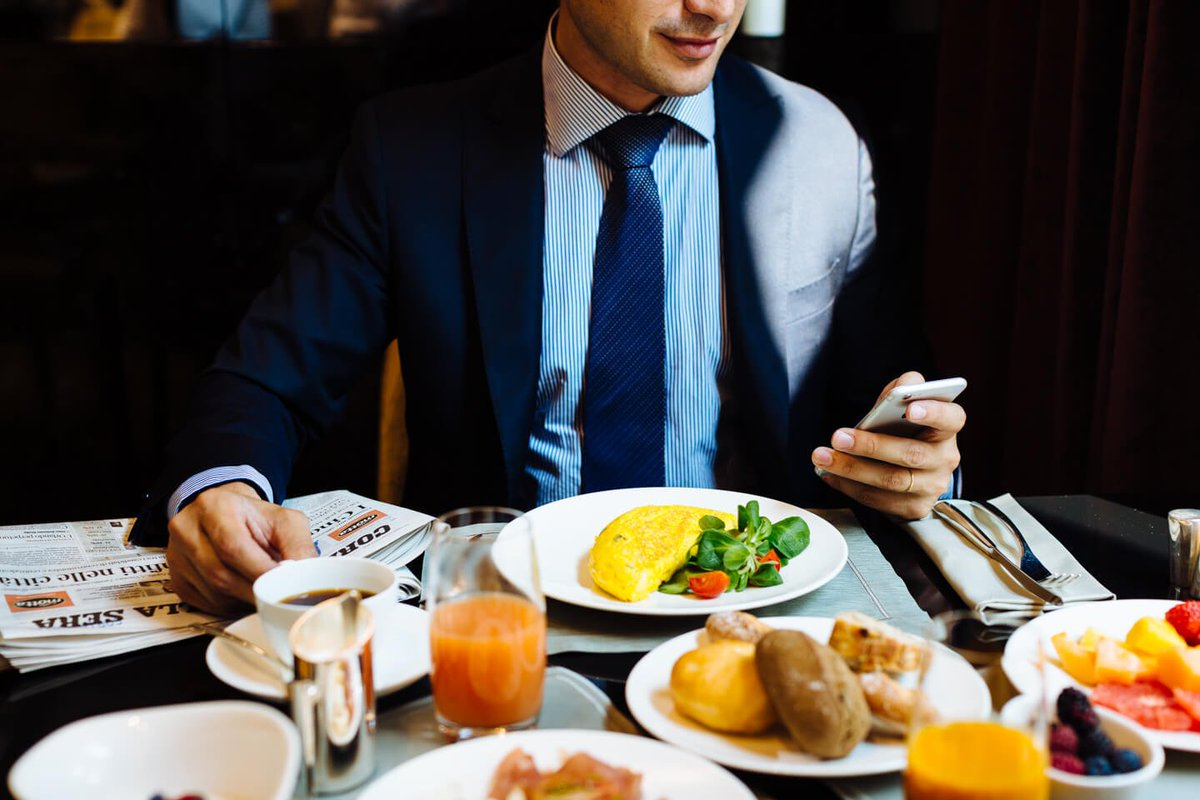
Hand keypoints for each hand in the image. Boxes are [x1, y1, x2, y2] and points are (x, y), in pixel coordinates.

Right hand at [166, 482, 315, 614]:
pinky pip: (207, 604)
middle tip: (279, 595)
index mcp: (214, 506)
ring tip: (265, 591)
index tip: (284, 585)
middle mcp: (187, 529)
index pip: (233, 546)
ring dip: (245, 600)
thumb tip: (301, 574)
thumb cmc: (257, 519)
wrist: (229, 516)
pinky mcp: (177, 579)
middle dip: (256, 590)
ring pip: (214, 594)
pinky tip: (245, 594)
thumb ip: (298, 545)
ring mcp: (177, 556)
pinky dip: (232, 605)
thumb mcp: (285, 521)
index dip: (260, 571)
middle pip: (221, 574)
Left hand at [811, 371, 964, 519]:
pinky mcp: (913, 508)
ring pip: (890, 480)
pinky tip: (829, 473)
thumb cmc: (905, 431)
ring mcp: (930, 487)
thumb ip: (904, 390)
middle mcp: (944, 459)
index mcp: (946, 429)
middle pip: (910, 454)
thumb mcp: (906, 408)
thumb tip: (906, 383)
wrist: (912, 472)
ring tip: (823, 456)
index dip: (934, 413)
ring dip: (852, 468)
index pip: (951, 419)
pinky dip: (848, 485)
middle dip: (871, 445)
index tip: (910, 408)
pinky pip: (877, 499)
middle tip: (838, 436)